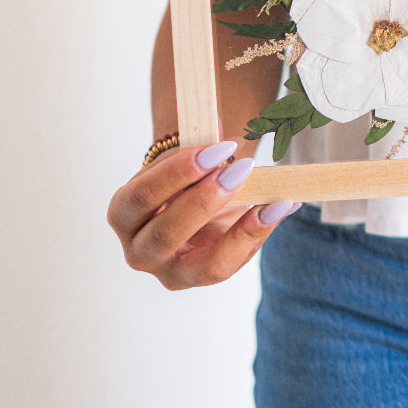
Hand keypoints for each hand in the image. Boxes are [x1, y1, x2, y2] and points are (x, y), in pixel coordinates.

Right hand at [107, 141, 298, 289]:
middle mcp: (140, 251)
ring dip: (243, 230)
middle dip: (206, 201)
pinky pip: (236, 262)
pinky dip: (262, 233)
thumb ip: (198, 146)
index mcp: (124, 213)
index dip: (178, 172)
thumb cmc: (183, 178)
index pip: (142, 197)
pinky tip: (283, 206)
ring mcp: (173, 273)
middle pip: (166, 234)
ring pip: (207, 266)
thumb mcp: (184, 160)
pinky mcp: (206, 280)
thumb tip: (218, 127)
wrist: (193, 201)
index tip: (218, 148)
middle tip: (240, 169)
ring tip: (272, 201)